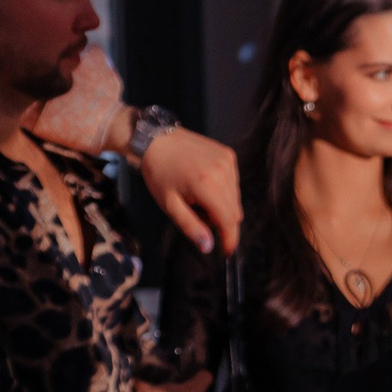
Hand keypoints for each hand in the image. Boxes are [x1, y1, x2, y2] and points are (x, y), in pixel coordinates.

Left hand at [134, 124, 242, 257]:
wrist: (156, 140)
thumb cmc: (159, 173)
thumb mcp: (169, 204)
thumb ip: (191, 226)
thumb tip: (208, 247)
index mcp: (206, 185)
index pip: (229, 221)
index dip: (230, 239)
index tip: (227, 252)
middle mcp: (222, 171)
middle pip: (234, 212)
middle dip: (220, 221)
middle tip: (197, 212)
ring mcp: (227, 162)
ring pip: (235, 199)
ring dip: (221, 205)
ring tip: (198, 195)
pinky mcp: (228, 155)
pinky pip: (234, 184)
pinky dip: (222, 190)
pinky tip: (204, 183)